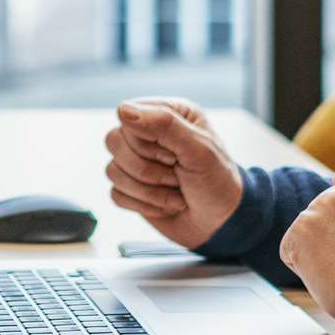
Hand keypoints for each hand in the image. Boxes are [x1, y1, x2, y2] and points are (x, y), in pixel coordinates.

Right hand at [104, 98, 244, 249]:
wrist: (222, 224)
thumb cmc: (218, 182)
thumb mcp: (199, 149)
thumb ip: (164, 124)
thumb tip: (123, 110)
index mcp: (168, 113)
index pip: (128, 116)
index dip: (146, 141)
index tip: (174, 156)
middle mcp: (150, 134)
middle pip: (115, 141)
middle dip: (147, 168)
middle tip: (176, 174)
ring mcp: (138, 161)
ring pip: (112, 170)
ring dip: (149, 190)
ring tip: (175, 192)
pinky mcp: (131, 188)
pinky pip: (116, 194)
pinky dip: (144, 205)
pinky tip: (166, 204)